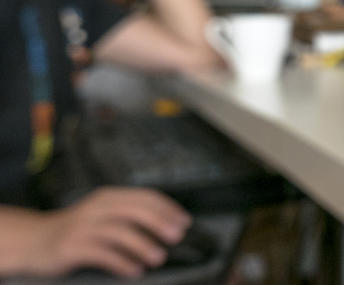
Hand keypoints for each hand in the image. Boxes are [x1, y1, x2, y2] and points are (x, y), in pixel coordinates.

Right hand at [18, 187, 190, 278]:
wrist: (34, 240)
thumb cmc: (77, 230)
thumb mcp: (103, 215)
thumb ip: (129, 216)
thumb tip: (168, 226)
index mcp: (109, 197)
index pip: (145, 196)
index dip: (167, 208)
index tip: (185, 222)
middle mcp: (97, 207)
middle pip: (135, 210)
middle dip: (160, 222)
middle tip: (177, 237)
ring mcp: (83, 226)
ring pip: (119, 231)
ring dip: (143, 245)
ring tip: (159, 258)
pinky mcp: (71, 247)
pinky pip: (101, 254)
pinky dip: (121, 262)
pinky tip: (135, 271)